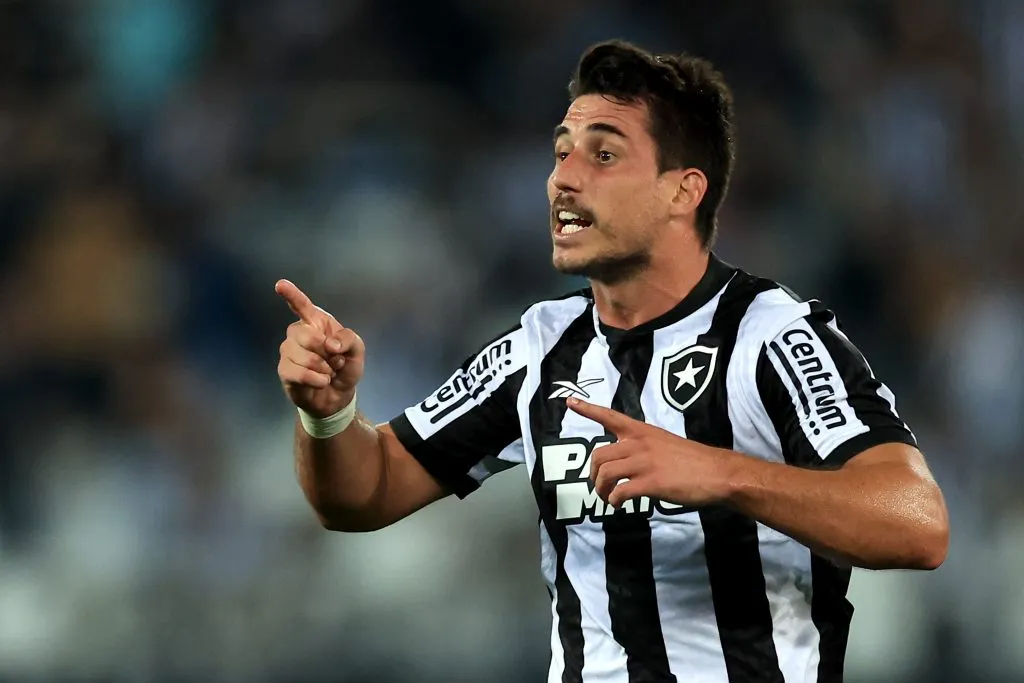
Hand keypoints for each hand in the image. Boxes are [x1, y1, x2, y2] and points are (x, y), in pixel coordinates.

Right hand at [276, 279, 364, 417]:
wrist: (338, 395)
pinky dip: (317, 380)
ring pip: (304, 356)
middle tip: (335, 361)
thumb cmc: (345, 367)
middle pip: (306, 335)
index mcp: (316, 322)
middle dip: (327, 352)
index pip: (302, 305)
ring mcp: (288, 351)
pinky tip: (322, 381)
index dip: (291, 295)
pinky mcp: (285, 370)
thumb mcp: (357, 350)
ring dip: (324, 368)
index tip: (280, 285)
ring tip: (328, 373)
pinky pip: (299, 373)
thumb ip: (349, 339)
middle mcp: (299, 333)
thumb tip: (330, 344)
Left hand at [566, 397, 739, 508]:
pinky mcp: (651, 483)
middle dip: (593, 475)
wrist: (717, 473)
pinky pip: (620, 492)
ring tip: (608, 499)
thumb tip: (627, 464)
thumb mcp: (664, 443)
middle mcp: (639, 443)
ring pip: (605, 474)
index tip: (569, 401)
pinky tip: (620, 506)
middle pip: (598, 455)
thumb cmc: (693, 460)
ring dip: (601, 490)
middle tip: (599, 488)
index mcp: (642, 431)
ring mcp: (644, 463)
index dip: (587, 409)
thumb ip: (643, 448)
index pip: (609, 416)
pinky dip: (615, 501)